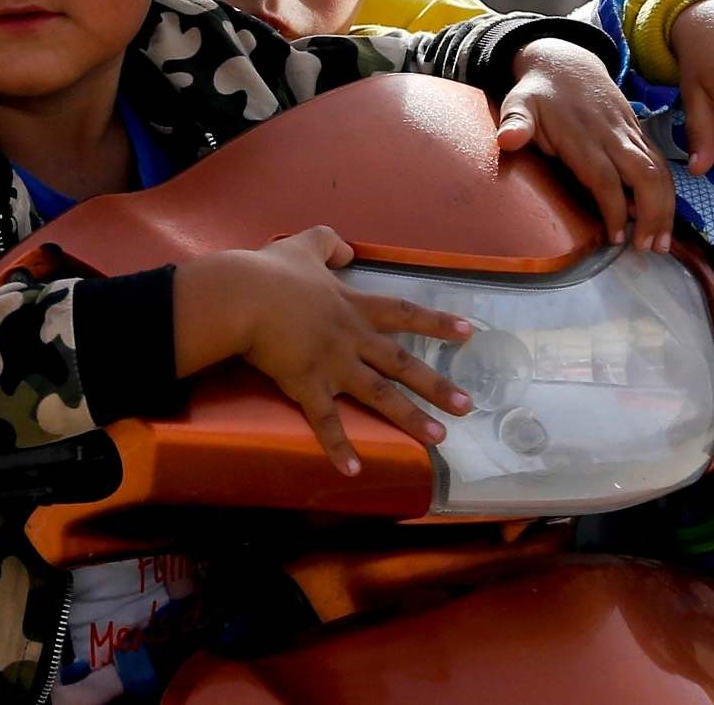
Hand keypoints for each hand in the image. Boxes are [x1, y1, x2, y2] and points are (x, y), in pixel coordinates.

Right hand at [181, 227, 472, 475]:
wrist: (243, 296)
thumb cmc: (270, 270)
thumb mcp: (304, 244)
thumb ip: (328, 243)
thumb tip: (348, 250)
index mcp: (351, 306)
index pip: (403, 313)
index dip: (435, 323)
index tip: (469, 333)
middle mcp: (351, 338)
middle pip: (401, 362)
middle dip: (436, 384)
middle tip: (468, 405)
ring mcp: (332, 364)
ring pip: (380, 395)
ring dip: (410, 418)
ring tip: (439, 439)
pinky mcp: (307, 386)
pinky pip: (326, 422)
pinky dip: (339, 447)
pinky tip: (354, 470)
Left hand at [499, 39, 675, 252]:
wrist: (566, 60)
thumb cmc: (538, 91)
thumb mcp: (519, 101)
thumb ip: (515, 121)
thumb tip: (506, 140)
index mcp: (582, 135)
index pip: (605, 177)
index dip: (613, 209)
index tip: (615, 238)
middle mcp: (612, 135)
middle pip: (643, 175)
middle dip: (653, 213)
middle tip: (650, 248)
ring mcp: (629, 133)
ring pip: (658, 170)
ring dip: (665, 206)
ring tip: (663, 242)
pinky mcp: (637, 132)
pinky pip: (659, 162)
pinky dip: (666, 190)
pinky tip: (665, 215)